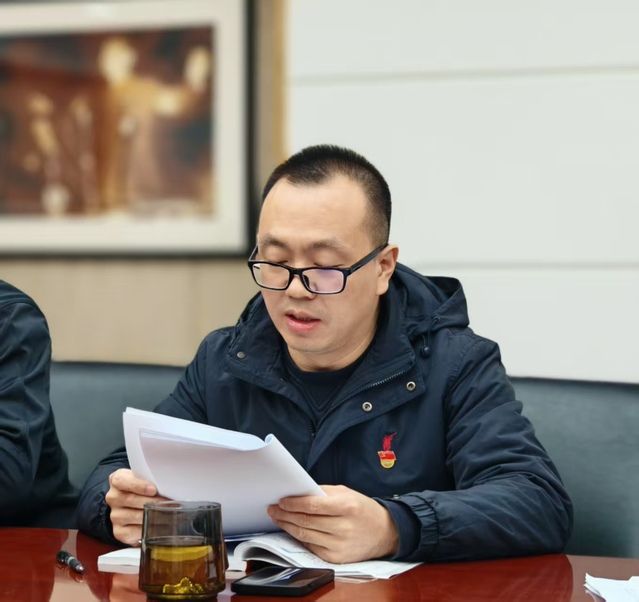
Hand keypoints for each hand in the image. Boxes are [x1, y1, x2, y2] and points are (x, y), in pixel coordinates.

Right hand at [105, 468, 164, 545]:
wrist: (133, 502)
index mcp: (117, 480)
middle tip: (168, 503)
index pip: (122, 481)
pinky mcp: (119, 532)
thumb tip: (167, 485)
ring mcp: (115, 516)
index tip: (153, 489)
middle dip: (153, 502)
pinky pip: (136, 532)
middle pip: (132, 500)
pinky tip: (160, 525)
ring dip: (154, 515)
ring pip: (136, 516)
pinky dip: (149, 529)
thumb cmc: (143, 487)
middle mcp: (113, 498)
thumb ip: (151, 478)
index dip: (138, 485)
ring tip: (169, 513)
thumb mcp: (145, 477)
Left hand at [267, 484, 398, 563]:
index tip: (281, 500)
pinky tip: (292, 529)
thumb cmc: (363, 509)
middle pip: (306, 521)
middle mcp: (343, 528)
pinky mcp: (336, 559)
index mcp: (347, 507)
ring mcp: (339, 546)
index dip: (293, 503)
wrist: (385, 533)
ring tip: (278, 518)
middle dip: (285, 514)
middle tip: (273, 508)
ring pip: (305, 535)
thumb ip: (322, 493)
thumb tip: (298, 493)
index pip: (312, 506)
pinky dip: (299, 537)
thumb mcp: (346, 493)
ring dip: (287, 526)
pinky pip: (311, 546)